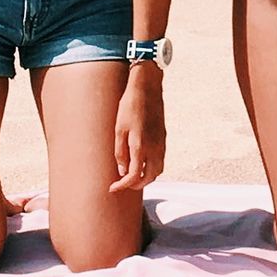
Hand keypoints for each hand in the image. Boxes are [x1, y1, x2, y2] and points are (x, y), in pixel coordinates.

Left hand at [110, 63, 165, 192]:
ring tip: (133, 175)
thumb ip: (120, 152)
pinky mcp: (163, 138)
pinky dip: (152, 167)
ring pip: (157, 170)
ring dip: (146, 177)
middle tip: (122, 184)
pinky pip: (160, 160)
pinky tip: (142, 162)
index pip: (133, 176)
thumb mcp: (119, 129)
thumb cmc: (129, 106)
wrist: (147, 88)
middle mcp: (154, 148)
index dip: (122, 186)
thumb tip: (122, 171)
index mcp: (140, 147)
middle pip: (149, 178)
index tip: (112, 188)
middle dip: (136, 185)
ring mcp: (161, 143)